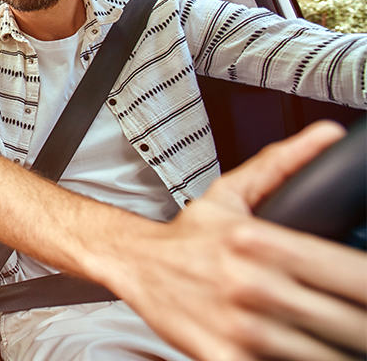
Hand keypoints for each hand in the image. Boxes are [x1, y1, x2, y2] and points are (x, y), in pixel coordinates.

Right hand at [110, 121, 366, 360]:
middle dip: (363, 327)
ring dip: (336, 349)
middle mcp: (254, 286)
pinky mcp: (224, 358)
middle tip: (358, 320)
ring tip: (338, 338)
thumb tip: (330, 134)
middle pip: (349, 323)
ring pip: (323, 355)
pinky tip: (300, 350)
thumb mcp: (232, 193)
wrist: (130, 264)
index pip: (353, 275)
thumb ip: (284, 164)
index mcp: (263, 242)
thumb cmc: (186, 237)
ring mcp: (242, 328)